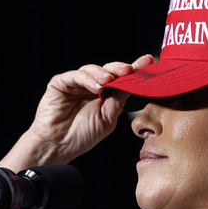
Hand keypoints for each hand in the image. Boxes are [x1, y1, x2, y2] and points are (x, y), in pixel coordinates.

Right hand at [0, 54, 153, 170]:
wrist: (59, 146)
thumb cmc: (82, 135)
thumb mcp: (107, 119)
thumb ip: (118, 101)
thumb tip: (132, 85)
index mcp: (104, 94)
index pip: (121, 79)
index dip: (135, 70)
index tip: (148, 62)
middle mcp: (91, 86)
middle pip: (109, 70)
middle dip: (121, 68)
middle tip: (130, 69)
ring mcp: (76, 83)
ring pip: (93, 70)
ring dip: (103, 73)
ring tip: (110, 80)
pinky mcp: (60, 83)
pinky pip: (76, 76)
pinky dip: (87, 79)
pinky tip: (96, 86)